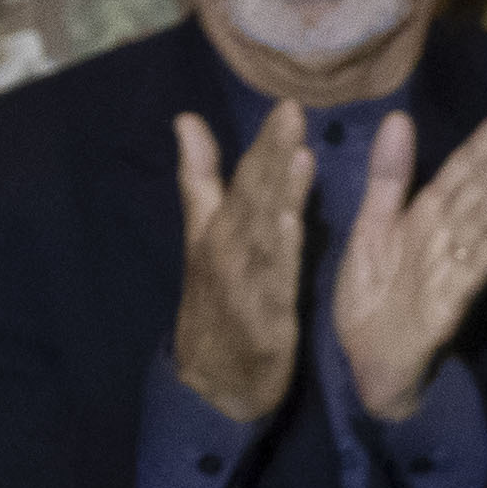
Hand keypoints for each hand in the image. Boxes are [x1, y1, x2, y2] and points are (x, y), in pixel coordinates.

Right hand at [169, 100, 315, 420]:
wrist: (211, 382)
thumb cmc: (215, 303)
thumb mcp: (202, 238)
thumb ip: (200, 179)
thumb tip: (187, 120)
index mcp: (218, 228)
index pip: (243, 178)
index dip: (264, 144)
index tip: (287, 105)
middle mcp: (228, 249)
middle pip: (252, 198)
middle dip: (272, 156)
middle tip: (292, 114)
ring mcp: (244, 283)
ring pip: (263, 233)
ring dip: (280, 195)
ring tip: (299, 155)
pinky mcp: (263, 316)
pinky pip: (273, 278)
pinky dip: (280, 249)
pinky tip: (293, 221)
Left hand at [330, 90, 486, 423]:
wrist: (363, 360)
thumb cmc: (373, 294)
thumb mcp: (370, 227)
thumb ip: (387, 177)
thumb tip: (399, 117)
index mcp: (428, 215)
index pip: (467, 164)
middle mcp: (448, 235)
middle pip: (486, 182)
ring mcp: (454, 267)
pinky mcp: (450, 302)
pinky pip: (475, 266)